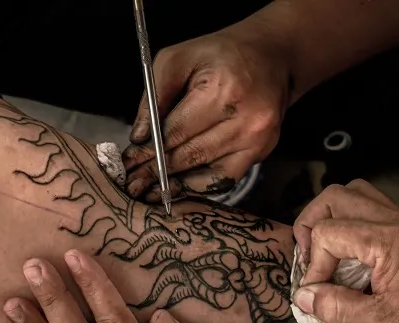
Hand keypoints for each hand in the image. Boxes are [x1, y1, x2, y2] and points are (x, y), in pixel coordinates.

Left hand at [122, 29, 290, 201]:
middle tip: (132, 184)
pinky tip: (178, 188)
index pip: (175, 132)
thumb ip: (154, 96)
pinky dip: (199, 186)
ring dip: (175, 185)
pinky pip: (225, 179)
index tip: (127, 163)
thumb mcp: (178, 58)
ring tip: (149, 192)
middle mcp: (246, 119)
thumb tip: (139, 138)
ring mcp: (258, 139)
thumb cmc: (219, 54)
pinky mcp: (263, 151)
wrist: (271, 56)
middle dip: (155, 172)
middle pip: (190, 155)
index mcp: (223, 90)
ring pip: (206, 173)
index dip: (147, 151)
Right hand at [292, 180, 398, 322]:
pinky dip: (348, 222)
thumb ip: (337, 308)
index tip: (316, 293)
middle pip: (334, 197)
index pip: (327, 233)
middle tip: (309, 258)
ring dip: (330, 217)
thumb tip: (303, 297)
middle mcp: (394, 221)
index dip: (313, 265)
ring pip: (353, 194)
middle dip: (310, 225)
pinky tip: (347, 253)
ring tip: (324, 249)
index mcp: (387, 241)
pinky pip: (369, 207)